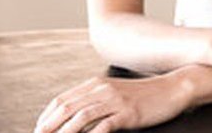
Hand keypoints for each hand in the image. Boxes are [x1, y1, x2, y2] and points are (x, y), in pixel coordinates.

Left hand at [33, 68, 194, 132]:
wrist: (173, 88)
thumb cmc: (144, 94)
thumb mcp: (115, 92)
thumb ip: (95, 100)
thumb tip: (74, 115)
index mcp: (96, 84)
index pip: (61, 100)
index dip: (45, 116)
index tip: (38, 130)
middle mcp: (102, 90)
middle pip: (66, 108)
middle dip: (47, 126)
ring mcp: (115, 101)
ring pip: (80, 117)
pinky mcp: (128, 113)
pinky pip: (103, 126)